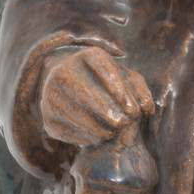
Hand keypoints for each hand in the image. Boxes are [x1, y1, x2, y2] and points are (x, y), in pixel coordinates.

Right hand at [39, 46, 155, 147]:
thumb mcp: (128, 81)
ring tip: (113, 132)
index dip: (119, 91)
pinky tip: (98, 137)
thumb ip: (141, 92)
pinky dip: (87, 137)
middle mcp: (63, 71)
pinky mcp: (47, 118)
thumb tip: (145, 109)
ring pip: (76, 114)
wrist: (73, 90)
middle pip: (86, 93)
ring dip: (99, 128)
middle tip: (123, 125)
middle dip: (108, 112)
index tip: (133, 110)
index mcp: (88, 56)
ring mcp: (51, 94)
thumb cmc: (108, 85)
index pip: (103, 68)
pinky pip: (68, 131)